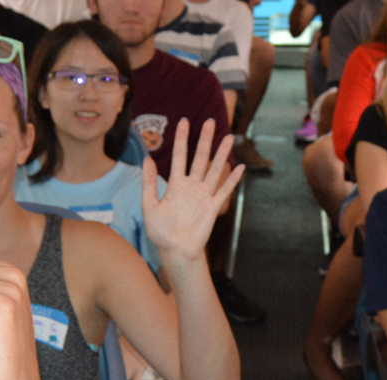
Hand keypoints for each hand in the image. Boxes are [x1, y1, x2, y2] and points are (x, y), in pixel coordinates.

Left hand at [142, 118, 245, 262]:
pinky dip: (233, 180)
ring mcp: (203, 195)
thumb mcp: (149, 206)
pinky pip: (224, 190)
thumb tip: (147, 159)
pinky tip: (239, 168)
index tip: (184, 121)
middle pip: (200, 157)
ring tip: (228, 137)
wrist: (176, 251)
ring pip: (214, 169)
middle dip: (204, 139)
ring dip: (221, 154)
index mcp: (175, 184)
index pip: (179, 156)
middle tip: (210, 121)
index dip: (181, 139)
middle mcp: (191, 186)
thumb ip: (149, 183)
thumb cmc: (160, 231)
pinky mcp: (213, 207)